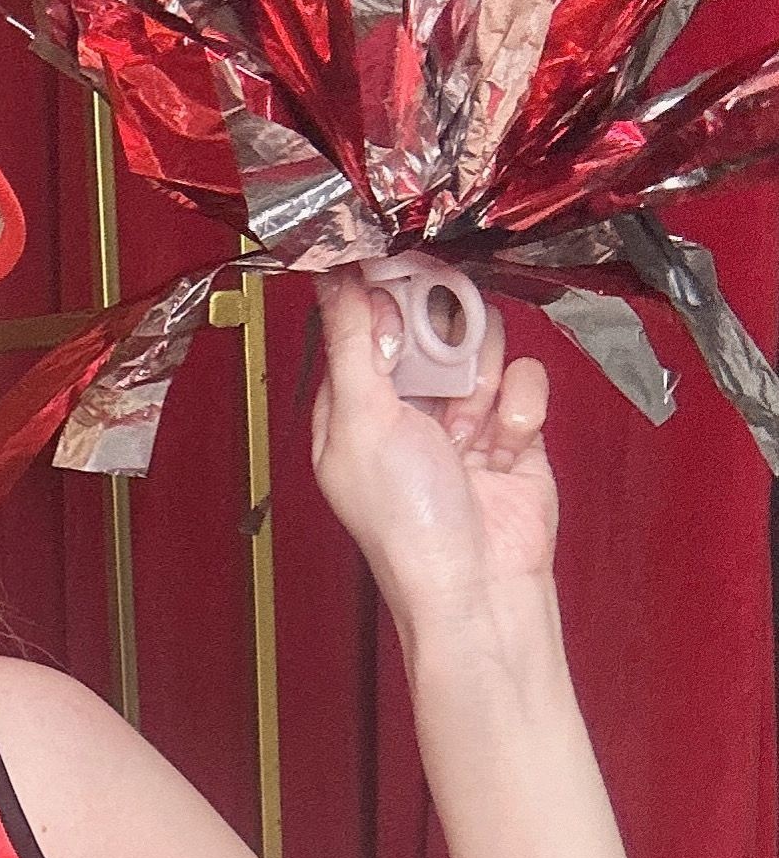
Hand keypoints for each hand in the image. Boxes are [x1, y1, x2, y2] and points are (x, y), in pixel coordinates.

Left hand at [309, 267, 557, 622]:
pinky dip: (519, 408)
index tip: (399, 272)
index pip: (364, 323)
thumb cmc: (408, 526)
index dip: (383, 295)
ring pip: (481, 346)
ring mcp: (460, 419)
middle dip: (441, 331)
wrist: (479, 585)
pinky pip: (523, 382)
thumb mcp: (361, 421)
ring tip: (471, 415)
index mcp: (352, 406)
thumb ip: (351, 344)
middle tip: (443, 342)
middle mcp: (404, 409)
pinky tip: (504, 442)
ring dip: (483, 374)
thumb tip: (334, 281)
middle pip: (428, 325)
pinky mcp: (511, 431)